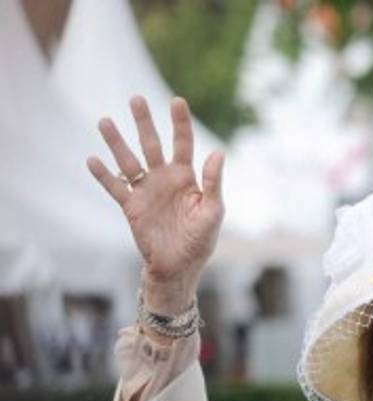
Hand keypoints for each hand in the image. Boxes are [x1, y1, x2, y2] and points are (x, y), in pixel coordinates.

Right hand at [87, 96, 223, 312]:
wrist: (179, 266)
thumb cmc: (200, 240)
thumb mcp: (212, 212)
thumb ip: (214, 183)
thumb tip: (218, 153)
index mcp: (186, 177)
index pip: (183, 143)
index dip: (180, 123)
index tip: (176, 101)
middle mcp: (164, 179)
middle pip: (152, 144)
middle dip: (144, 122)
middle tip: (136, 99)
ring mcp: (146, 191)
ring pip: (129, 161)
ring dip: (117, 143)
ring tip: (105, 121)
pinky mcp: (131, 206)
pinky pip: (115, 187)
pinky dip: (103, 175)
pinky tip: (92, 159)